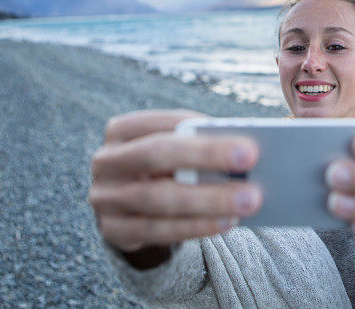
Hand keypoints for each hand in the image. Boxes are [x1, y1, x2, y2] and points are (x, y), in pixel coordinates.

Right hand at [89, 110, 261, 251]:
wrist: (130, 209)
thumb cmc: (164, 170)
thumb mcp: (175, 152)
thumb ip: (199, 146)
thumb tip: (243, 152)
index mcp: (122, 130)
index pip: (165, 123)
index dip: (203, 130)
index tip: (247, 143)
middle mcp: (107, 160)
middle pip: (157, 153)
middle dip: (205, 156)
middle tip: (250, 162)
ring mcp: (105, 197)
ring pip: (159, 198)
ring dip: (208, 200)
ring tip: (247, 200)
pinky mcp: (113, 230)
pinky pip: (157, 231)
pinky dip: (195, 227)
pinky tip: (226, 222)